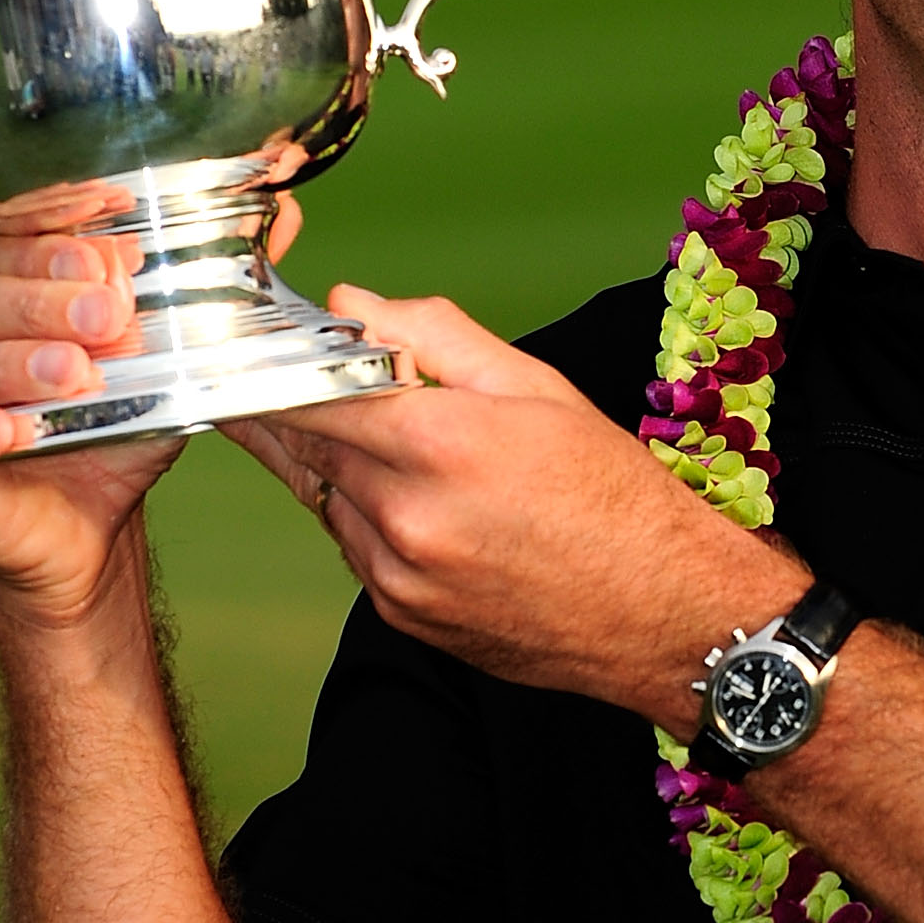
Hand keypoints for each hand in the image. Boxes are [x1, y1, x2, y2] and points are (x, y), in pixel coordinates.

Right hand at [0, 188, 308, 620]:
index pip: (8, 244)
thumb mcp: (169, 358)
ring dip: (15, 364)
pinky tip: (7, 431)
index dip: (56, 243)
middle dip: (43, 302)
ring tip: (73, 373)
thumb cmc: (115, 430)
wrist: (90, 529)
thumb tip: (282, 221)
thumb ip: (209, 291)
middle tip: (105, 317)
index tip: (113, 253)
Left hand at [225, 285, 793, 723]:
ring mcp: (399, 578)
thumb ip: (433, 335)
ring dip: (339, 466)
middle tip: (305, 380)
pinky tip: (426, 506)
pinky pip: (355, 549)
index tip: (259, 345)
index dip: (272, 363)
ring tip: (407, 451)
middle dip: (302, 408)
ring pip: (324, 498)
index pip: (304, 391)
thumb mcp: (538, 387)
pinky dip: (369, 518)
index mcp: (439, 443)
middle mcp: (407, 517)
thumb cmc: (614, 494)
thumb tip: (350, 305)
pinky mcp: (403, 617)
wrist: (665, 614)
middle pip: (304, 445)